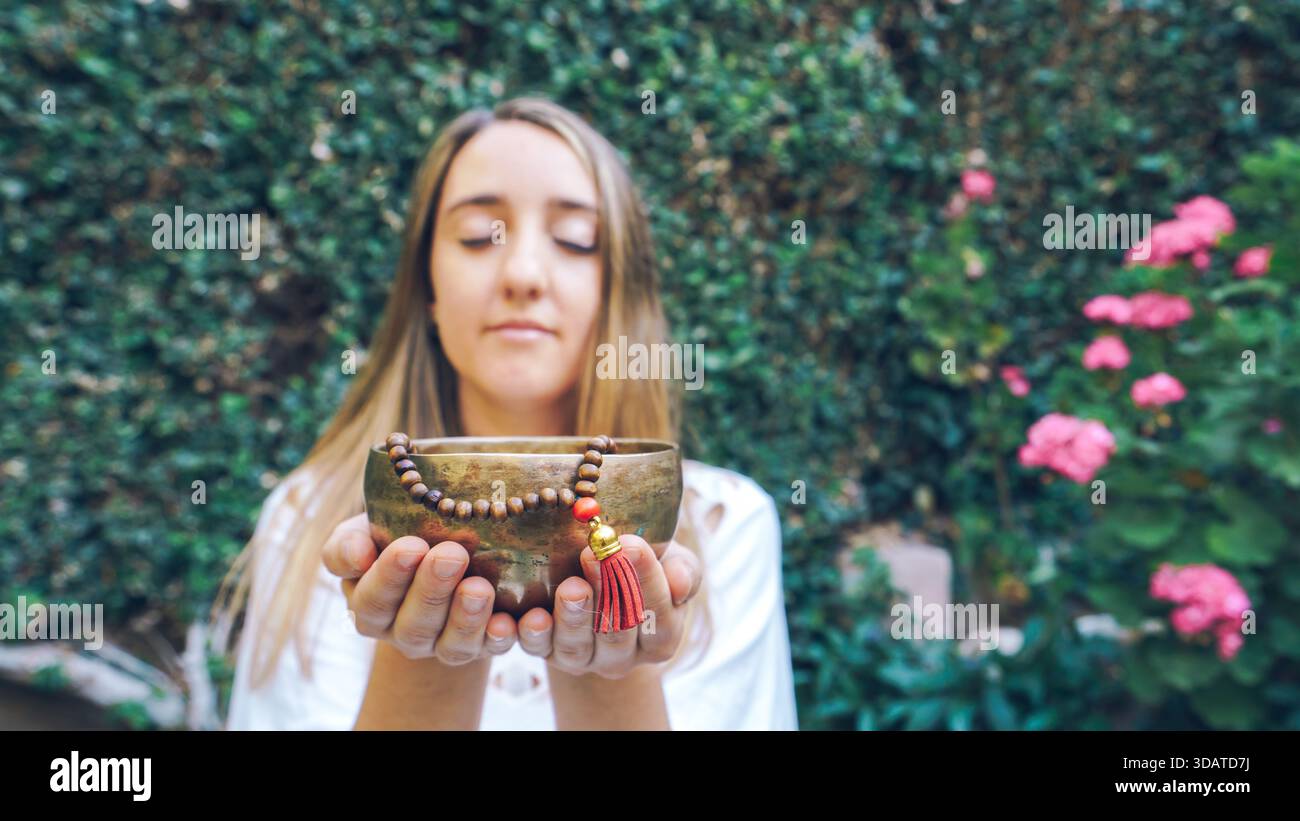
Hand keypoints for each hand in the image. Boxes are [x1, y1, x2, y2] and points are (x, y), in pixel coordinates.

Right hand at [322, 512, 518, 662]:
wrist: (447, 543)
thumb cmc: (397, 534)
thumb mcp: (365, 531)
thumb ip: (348, 544)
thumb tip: (357, 556)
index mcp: (371, 607)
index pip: (373, 600)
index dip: (389, 576)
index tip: (410, 546)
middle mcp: (405, 633)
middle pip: (414, 625)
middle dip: (432, 590)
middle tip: (451, 554)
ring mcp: (445, 644)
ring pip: (453, 645)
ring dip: (467, 618)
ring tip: (480, 587)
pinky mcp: (484, 644)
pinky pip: (494, 648)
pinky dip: (503, 636)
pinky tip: (515, 620)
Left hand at [517, 535, 702, 677]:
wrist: (598, 578)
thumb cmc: (639, 567)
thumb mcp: (670, 562)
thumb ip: (683, 570)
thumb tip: (681, 582)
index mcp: (661, 637)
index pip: (660, 615)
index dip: (647, 580)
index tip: (632, 543)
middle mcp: (623, 657)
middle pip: (617, 630)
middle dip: (606, 590)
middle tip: (593, 554)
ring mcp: (584, 659)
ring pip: (578, 645)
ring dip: (573, 616)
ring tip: (569, 586)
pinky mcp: (548, 653)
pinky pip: (539, 649)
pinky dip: (533, 634)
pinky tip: (529, 617)